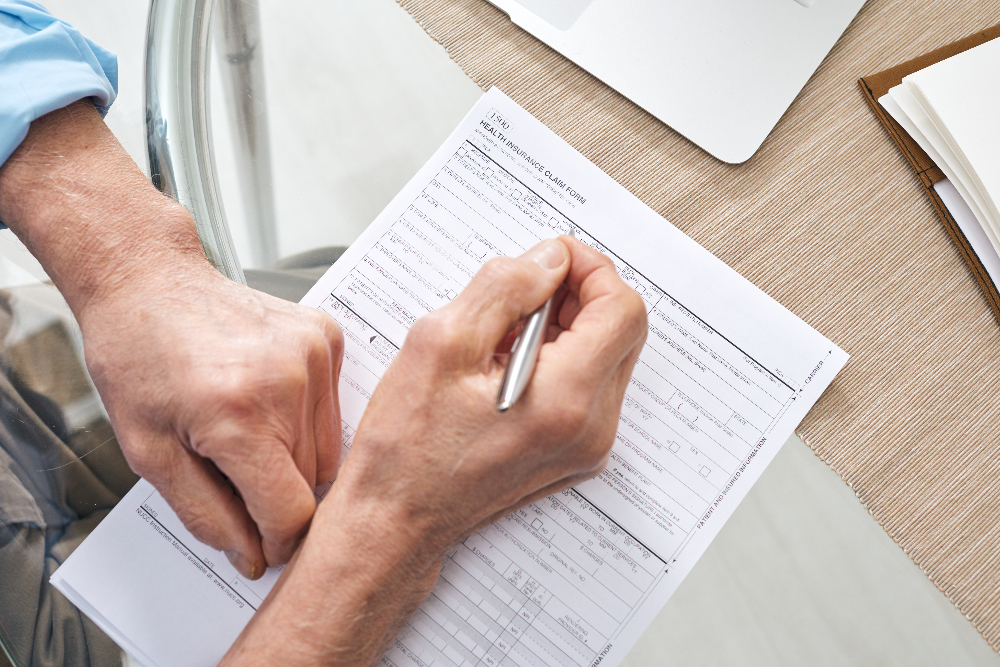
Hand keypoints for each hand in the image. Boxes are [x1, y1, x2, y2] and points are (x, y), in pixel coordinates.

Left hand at [79, 263, 342, 577]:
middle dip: (275, 496)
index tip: (259, 545)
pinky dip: (305, 420)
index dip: (274, 542)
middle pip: (311, 483)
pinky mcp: (327, 337)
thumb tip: (251, 555)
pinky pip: (334, 409)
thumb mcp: (149, 452)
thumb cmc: (139, 357)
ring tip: (247, 433)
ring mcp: (314, 353)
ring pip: (328, 450)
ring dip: (293, 459)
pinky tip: (266, 400)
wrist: (150, 280)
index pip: (290, 512)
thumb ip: (205, 514)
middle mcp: (287, 381)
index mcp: (236, 414)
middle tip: (232, 474)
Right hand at [223, 236, 646, 664]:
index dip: (590, 270)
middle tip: (523, 290)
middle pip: (621, 330)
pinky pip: (589, 385)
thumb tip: (550, 260)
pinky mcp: (576, 452)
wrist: (398, 519)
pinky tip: (508, 362)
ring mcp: (588, 445)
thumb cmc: (407, 445)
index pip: (621, 309)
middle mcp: (591, 427)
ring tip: (504, 332)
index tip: (551, 260)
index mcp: (565, 399)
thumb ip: (505, 288)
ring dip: (567, 325)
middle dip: (578, 295)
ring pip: (607, 355)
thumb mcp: (441, 343)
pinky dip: (559, 357)